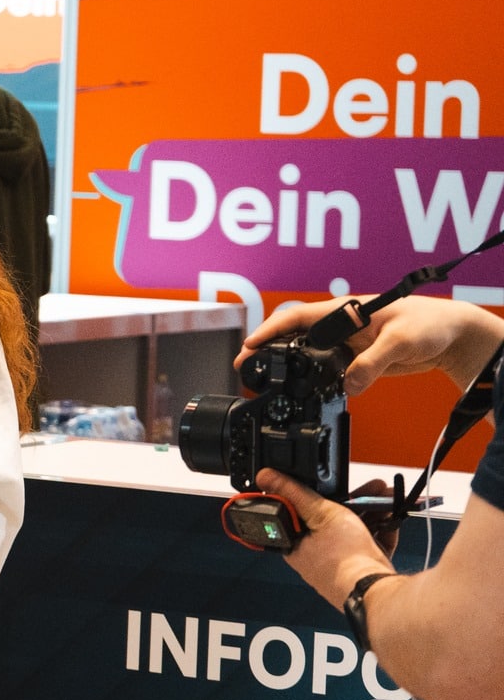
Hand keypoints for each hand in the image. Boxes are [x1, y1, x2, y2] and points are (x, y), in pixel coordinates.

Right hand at [237, 295, 503, 394]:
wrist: (454, 337)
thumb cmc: (432, 324)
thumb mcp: (400, 342)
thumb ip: (371, 363)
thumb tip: (347, 385)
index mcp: (345, 311)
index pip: (297, 317)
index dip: (269, 330)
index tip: (250, 345)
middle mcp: (341, 324)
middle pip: (293, 334)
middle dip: (267, 348)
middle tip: (246, 366)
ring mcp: (347, 342)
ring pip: (308, 352)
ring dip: (287, 364)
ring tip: (266, 380)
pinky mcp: (357, 357)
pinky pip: (327, 367)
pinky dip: (312, 377)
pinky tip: (305, 389)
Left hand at [254, 469, 396, 607]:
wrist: (377, 591)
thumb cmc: (345, 560)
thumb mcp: (320, 514)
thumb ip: (296, 493)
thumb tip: (266, 477)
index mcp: (295, 546)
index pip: (300, 512)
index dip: (317, 495)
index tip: (331, 484)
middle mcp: (315, 557)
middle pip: (332, 519)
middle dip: (355, 500)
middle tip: (369, 489)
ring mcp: (340, 565)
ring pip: (355, 530)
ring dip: (373, 511)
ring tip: (386, 497)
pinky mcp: (362, 570)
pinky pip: (371, 544)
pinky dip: (382, 530)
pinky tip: (391, 518)